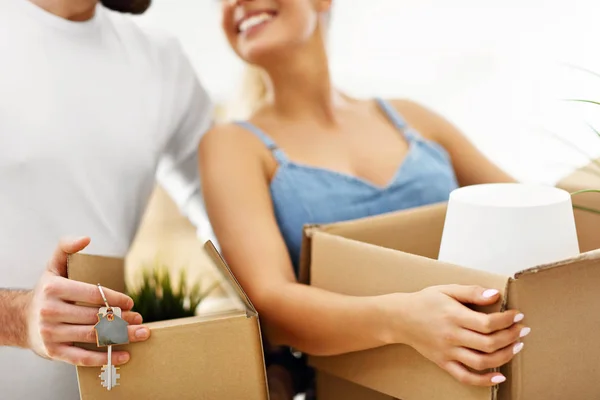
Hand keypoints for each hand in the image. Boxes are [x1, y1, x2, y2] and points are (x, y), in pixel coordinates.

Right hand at [25, 237, 150, 365]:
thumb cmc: (47, 291)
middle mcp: (50, 311)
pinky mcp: (53, 352)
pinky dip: (105, 358)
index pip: (92, 294)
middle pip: (95, 317)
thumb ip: (66, 248)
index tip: (130, 302)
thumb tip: (86, 238)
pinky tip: (125, 355)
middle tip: (139, 319)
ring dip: (120, 336)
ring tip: (140, 333)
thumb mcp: (53, 266)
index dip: (115, 298)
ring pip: (93, 336)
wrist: (22, 320)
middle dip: (122, 319)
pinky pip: (82, 358)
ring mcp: (51, 334)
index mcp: (54, 289)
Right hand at [393, 285, 528, 385]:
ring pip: (482, 361)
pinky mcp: (444, 363)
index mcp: (454, 315)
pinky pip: (466, 377)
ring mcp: (448, 352)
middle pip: (489, 343)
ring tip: (516, 346)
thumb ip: (471, 291)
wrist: (400, 318)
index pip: (488, 323)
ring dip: (504, 356)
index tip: (518, 315)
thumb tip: (495, 295)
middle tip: (522, 330)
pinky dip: (484, 380)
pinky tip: (499, 376)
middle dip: (511, 337)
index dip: (507, 320)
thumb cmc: (425, 301)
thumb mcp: (446, 289)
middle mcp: (452, 336)